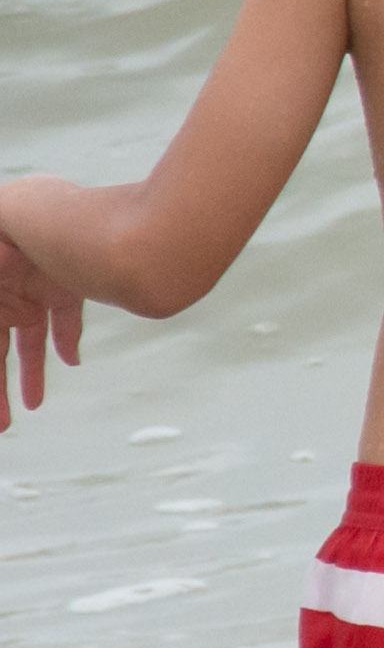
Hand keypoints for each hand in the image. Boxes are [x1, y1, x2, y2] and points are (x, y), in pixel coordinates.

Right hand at [0, 231, 85, 436]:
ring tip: (25, 411)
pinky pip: (63, 322)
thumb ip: (5, 239)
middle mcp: (5, 283)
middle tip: (1, 427)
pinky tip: (70, 362)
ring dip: (26, 377)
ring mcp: (36, 284)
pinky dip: (64, 343)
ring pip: (26, 342)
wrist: (109, 228)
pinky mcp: (70, 286)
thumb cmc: (36, 221)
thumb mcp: (3, 223)